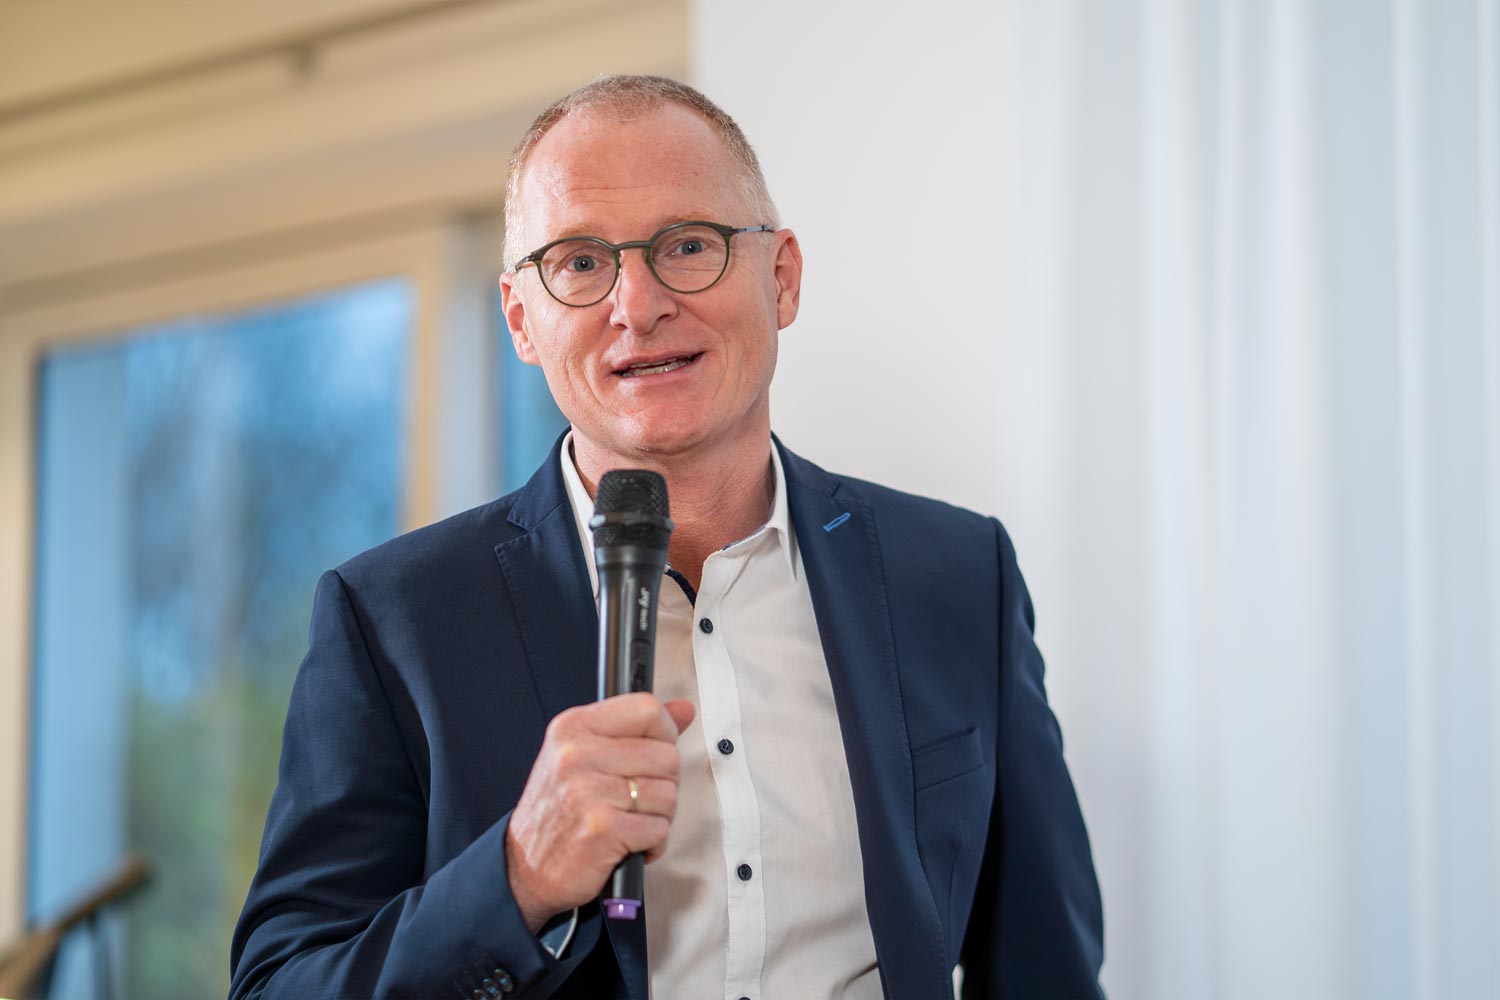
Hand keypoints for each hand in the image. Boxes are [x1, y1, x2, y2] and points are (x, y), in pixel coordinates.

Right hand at [504, 693, 695, 931]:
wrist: (525, 866)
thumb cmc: (559, 809)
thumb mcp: (585, 754)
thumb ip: (636, 729)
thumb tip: (683, 708)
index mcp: (574, 727)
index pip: (647, 709)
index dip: (665, 732)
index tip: (655, 750)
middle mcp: (577, 755)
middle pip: (666, 755)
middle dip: (662, 783)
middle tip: (636, 798)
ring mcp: (588, 792)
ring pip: (668, 794)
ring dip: (658, 816)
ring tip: (629, 820)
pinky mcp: (603, 830)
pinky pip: (659, 830)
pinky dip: (652, 843)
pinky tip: (628, 842)